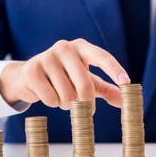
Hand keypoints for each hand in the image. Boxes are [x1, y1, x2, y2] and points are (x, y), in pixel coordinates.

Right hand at [0, 39, 129, 109]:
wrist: (29, 76)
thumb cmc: (66, 77)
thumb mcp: (89, 81)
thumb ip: (107, 90)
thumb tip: (124, 101)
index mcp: (82, 47)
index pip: (102, 57)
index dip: (114, 70)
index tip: (126, 83)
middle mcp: (65, 47)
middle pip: (85, 84)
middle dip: (87, 102)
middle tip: (87, 109)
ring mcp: (46, 57)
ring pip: (67, 95)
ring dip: (68, 104)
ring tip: (62, 96)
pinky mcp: (32, 70)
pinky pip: (51, 98)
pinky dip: (53, 103)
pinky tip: (48, 93)